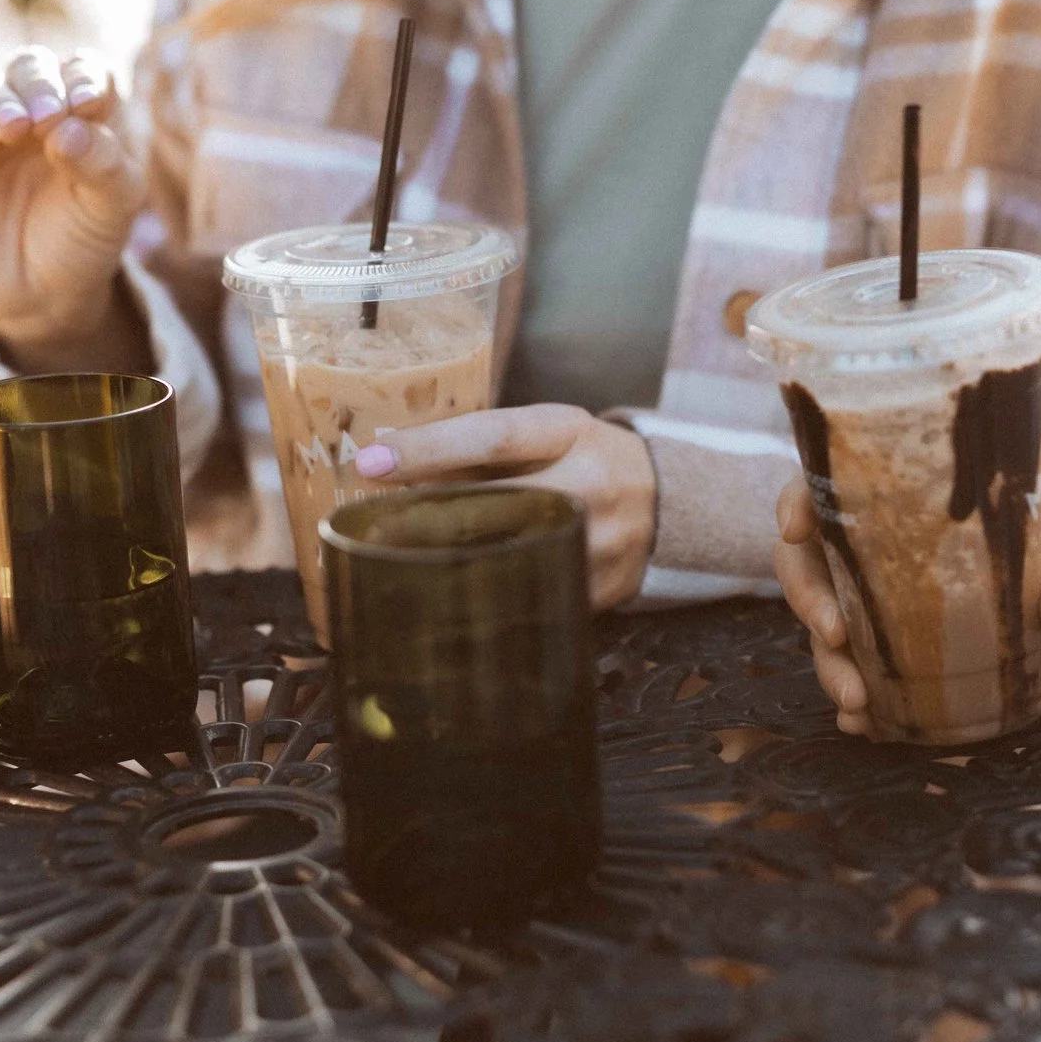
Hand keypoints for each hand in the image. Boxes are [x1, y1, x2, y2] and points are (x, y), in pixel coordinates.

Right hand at [0, 46, 146, 368]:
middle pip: (33, 67)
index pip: (86, 70)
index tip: (89, 103)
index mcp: (84, 113)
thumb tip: (68, 128)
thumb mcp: (111, 207)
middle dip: (41, 85)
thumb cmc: (82, 239)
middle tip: (48, 116)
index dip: (86, 77)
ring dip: (2, 100)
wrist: (37, 294)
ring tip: (14, 127)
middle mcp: (34, 109)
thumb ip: (103, 164)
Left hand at [354, 405, 656, 611]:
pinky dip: (487, 602)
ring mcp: (598, 543)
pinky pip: (531, 597)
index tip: (370, 461)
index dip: (429, 449)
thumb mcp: (549, 433)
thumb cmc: (587, 458)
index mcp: (570, 432)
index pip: (492, 437)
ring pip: (509, 560)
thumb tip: (392, 466)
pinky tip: (448, 609)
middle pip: (495, 504)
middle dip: (426, 520)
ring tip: (393, 574)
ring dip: (449, 567)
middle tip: (367, 531)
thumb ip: (484, 450)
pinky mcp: (599, 590)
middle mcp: (589, 484)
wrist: (673, 502)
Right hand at [775, 486, 1040, 736]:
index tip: (799, 527)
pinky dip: (856, 705)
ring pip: (830, 631)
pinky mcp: (909, 661)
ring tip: (857, 700)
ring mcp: (892, 612)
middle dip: (807, 598)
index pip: (833, 488)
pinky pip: (863, 679)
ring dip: (830, 665)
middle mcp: (888, 557)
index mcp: (915, 507)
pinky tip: (863, 724)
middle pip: (811, 565)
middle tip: (835, 634)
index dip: (801, 500)